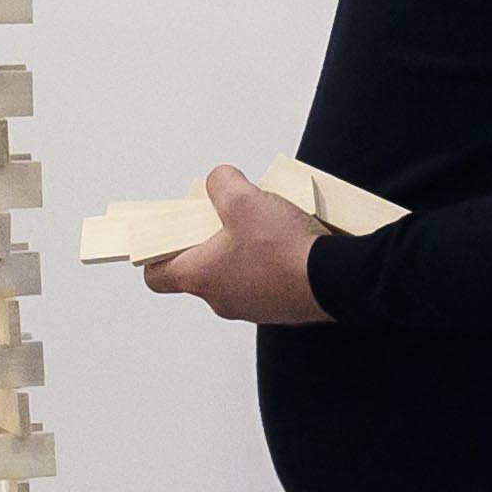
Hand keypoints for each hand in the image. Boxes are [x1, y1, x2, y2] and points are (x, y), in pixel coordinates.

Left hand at [146, 166, 329, 326]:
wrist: (335, 279)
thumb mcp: (243, 198)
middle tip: (225, 218)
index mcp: (200, 277)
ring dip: (242, 254)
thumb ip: (221, 183)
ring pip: (234, 277)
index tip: (168, 235)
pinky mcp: (280, 310)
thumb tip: (219, 182)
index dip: (156, 254)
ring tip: (264, 228)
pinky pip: (264, 284)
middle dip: (209, 243)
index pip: (155, 276)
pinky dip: (269, 266)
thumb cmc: (283, 248)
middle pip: (200, 271)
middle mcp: (221, 300)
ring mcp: (251, 308)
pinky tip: (287, 245)